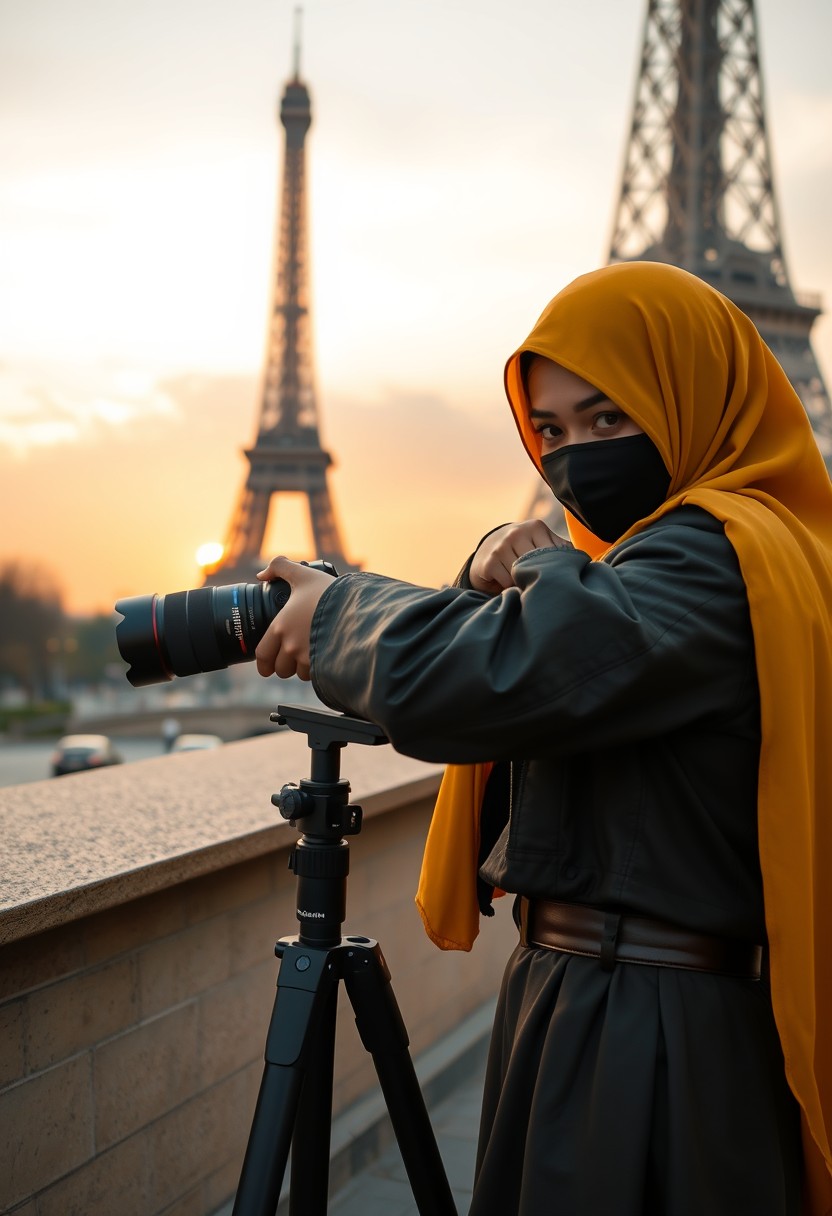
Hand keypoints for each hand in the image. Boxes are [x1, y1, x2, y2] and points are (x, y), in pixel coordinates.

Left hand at [254, 557, 333, 680]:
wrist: (359, 607)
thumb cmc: (329, 591)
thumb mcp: (304, 574)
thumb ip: (280, 566)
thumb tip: (262, 574)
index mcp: (280, 627)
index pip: (263, 655)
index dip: (264, 665)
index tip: (267, 667)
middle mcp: (291, 646)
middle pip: (281, 669)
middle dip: (287, 664)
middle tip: (295, 654)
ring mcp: (308, 658)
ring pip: (300, 673)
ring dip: (304, 667)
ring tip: (313, 653)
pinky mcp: (325, 666)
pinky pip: (316, 675)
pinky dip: (319, 669)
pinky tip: (325, 657)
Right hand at [469, 520, 562, 592]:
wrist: (488, 550)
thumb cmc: (524, 550)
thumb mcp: (542, 542)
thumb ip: (561, 548)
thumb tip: (582, 558)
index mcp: (536, 527)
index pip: (553, 554)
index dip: (554, 568)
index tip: (553, 573)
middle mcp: (517, 533)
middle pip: (538, 564)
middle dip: (540, 576)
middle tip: (538, 580)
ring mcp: (501, 546)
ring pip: (523, 574)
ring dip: (524, 582)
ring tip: (522, 579)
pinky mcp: (489, 561)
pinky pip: (508, 582)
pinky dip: (510, 587)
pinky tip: (508, 581)